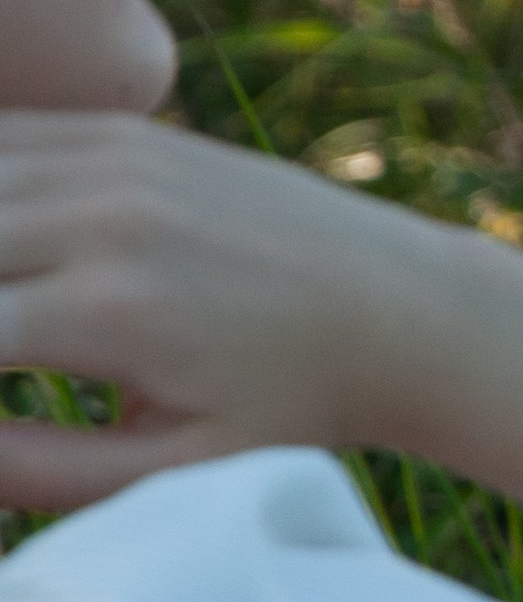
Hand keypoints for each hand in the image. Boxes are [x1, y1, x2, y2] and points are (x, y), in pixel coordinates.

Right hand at [0, 112, 522, 570]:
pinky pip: (6, 135)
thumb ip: (35, 469)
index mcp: (108, 312)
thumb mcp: (172, 469)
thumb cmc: (288, 409)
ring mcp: (113, 159)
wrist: (403, 310)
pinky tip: (3, 242)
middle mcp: (101, 218)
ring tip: (1, 315)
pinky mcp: (126, 132)